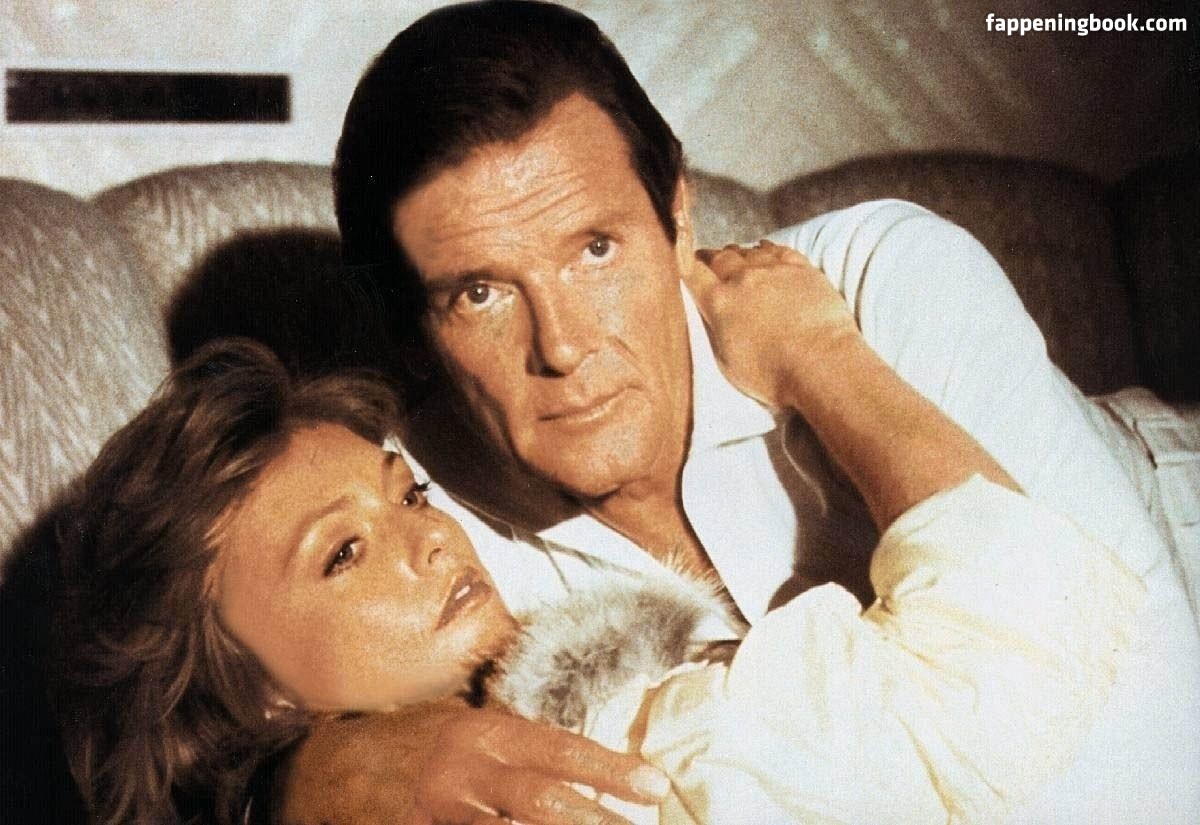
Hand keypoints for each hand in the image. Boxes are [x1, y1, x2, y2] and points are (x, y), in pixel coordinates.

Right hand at [275, 703, 669, 824]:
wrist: (331, 765)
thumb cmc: (418, 745)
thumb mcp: (471, 734)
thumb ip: (521, 749)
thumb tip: (592, 772)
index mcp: (484, 732)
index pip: (559, 748)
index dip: (609, 769)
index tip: (654, 788)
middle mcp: (462, 767)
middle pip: (540, 796)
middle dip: (594, 818)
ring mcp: (437, 809)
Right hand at [685, 240, 859, 408]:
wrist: (821, 365)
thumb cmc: (773, 375)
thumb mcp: (726, 361)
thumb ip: (716, 330)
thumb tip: (713, 314)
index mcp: (719, 303)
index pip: (692, 271)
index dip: (685, 265)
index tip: (684, 265)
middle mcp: (743, 279)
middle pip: (720, 257)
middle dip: (712, 258)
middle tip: (709, 261)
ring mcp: (774, 270)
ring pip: (748, 251)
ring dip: (739, 255)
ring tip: (738, 260)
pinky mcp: (801, 269)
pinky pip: (778, 249)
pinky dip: (766, 249)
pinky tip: (764, 249)